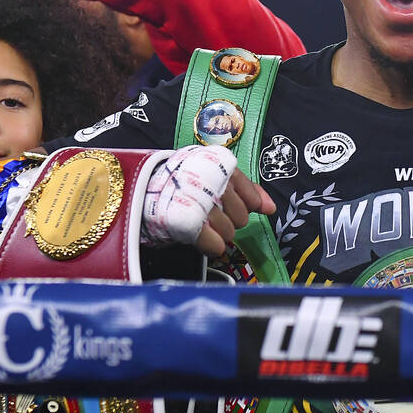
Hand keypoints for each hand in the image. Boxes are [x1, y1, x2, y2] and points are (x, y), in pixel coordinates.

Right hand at [142, 146, 275, 256]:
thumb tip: (271, 207)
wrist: (141, 187)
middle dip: (229, 220)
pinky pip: (215, 244)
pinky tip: (204, 239)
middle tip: (211, 214)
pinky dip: (212, 245)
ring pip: (229, 233)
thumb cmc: (184, 182)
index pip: (250, 196)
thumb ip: (247, 190)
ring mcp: (200, 202)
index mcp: (220, 166)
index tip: (230, 204)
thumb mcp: (216, 175)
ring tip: (201, 223)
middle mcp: (213, 182)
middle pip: (242, 218)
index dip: (244, 205)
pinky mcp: (188, 221)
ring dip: (218, 233)